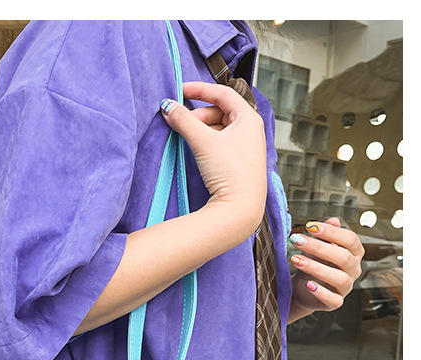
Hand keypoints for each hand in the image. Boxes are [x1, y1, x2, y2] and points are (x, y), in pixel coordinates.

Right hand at [159, 81, 266, 241]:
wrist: (240, 209)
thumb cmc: (230, 172)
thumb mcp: (203, 142)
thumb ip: (184, 121)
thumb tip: (168, 107)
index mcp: (249, 118)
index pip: (223, 93)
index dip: (200, 90)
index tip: (180, 90)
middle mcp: (251, 130)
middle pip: (220, 111)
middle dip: (198, 115)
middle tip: (181, 123)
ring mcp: (247, 147)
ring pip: (220, 128)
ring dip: (201, 130)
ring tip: (187, 138)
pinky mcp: (240, 164)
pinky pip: (221, 144)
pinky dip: (207, 142)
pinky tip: (197, 151)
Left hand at [287, 218, 364, 323]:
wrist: (302, 288)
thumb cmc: (313, 263)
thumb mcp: (315, 247)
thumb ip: (324, 235)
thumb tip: (333, 220)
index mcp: (353, 253)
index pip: (350, 239)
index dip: (331, 232)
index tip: (309, 226)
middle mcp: (354, 269)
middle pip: (343, 257)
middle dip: (318, 247)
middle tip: (296, 240)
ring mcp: (346, 287)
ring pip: (339, 278)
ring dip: (316, 268)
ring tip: (296, 260)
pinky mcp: (335, 302)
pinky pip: (334, 299)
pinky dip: (322, 292)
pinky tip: (309, 284)